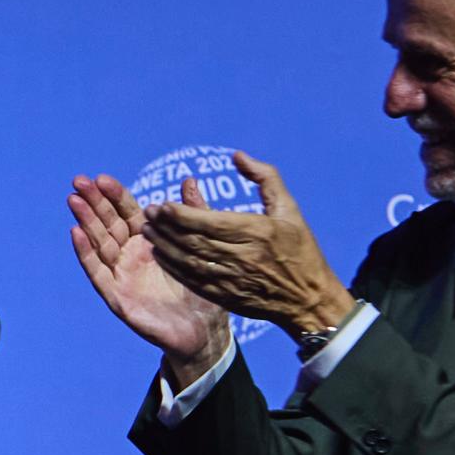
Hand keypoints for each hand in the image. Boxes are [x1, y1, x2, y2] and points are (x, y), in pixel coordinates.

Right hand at [68, 172, 232, 371]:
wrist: (204, 332)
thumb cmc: (204, 291)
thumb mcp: (202, 246)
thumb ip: (193, 214)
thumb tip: (188, 180)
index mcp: (150, 242)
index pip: (127, 212)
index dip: (114, 195)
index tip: (102, 178)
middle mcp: (131, 256)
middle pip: (108, 224)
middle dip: (93, 202)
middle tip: (78, 181)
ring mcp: (122, 276)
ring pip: (99, 243)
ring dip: (85, 221)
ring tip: (74, 200)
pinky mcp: (117, 297)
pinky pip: (98, 273)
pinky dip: (85, 253)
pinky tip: (76, 233)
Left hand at [139, 152, 354, 346]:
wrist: (308, 298)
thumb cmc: (300, 248)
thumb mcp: (289, 208)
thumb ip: (265, 177)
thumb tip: (236, 156)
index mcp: (257, 232)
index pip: (209, 222)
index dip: (181, 214)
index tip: (162, 205)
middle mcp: (243, 256)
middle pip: (194, 240)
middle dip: (166, 227)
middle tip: (148, 214)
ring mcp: (233, 279)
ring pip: (189, 260)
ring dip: (165, 245)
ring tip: (147, 231)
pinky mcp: (226, 296)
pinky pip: (192, 280)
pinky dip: (173, 267)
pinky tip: (160, 254)